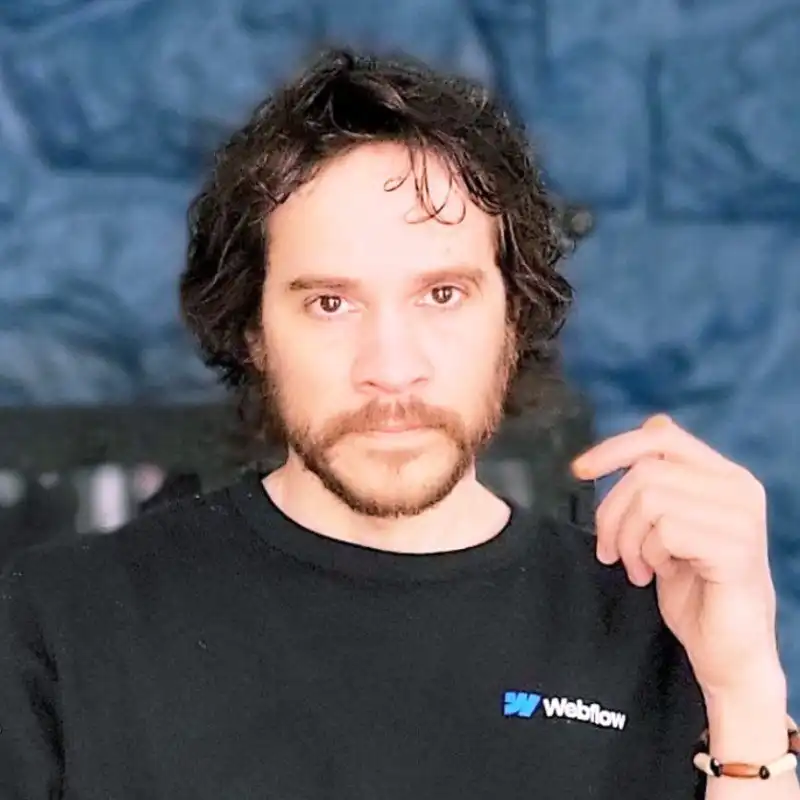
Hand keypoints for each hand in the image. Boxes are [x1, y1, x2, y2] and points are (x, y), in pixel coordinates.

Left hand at [571, 414, 782, 697]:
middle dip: (612, 514)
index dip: (614, 448)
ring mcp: (741, 517)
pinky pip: (665, 531)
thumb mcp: (669, 524)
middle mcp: (739, 488)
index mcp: (724, 476)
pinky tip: (659, 575)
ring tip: (639, 566)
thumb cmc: (694, 587)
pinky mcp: (735, 549)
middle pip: (644, 473)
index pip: (661, 437)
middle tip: (611, 551)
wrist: (726, 651)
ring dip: (628, 540)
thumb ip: (663, 479)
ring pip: (650, 500)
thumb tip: (654, 422)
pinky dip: (648, 555)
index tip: (580, 470)